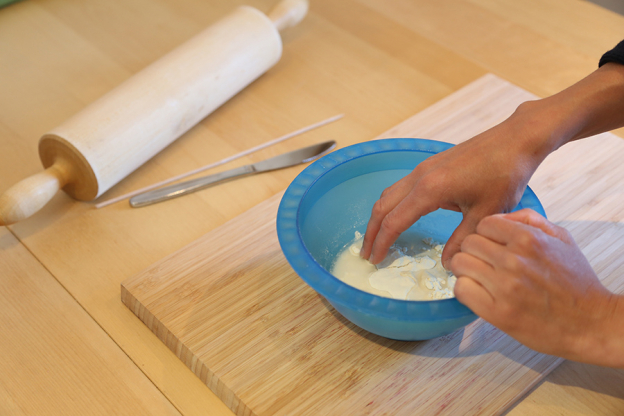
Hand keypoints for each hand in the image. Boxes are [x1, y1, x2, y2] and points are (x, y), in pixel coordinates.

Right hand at [360, 111, 543, 265]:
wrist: (516, 139)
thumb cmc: (505, 174)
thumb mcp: (486, 214)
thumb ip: (462, 240)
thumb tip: (447, 263)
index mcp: (430, 190)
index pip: (394, 221)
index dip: (381, 243)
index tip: (374, 260)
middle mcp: (419, 177)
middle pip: (382, 206)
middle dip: (371, 232)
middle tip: (366, 254)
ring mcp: (423, 168)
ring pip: (389, 194)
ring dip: (379, 216)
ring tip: (377, 237)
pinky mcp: (430, 164)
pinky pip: (400, 186)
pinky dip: (391, 204)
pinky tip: (398, 214)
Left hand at [452, 209, 623, 366]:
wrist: (590, 323)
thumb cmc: (576, 282)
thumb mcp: (561, 239)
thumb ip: (529, 220)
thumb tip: (500, 217)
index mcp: (528, 239)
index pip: (483, 224)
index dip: (486, 234)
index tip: (491, 245)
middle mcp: (514, 261)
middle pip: (468, 243)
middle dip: (474, 251)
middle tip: (484, 263)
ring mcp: (504, 288)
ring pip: (460, 264)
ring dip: (466, 270)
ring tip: (481, 277)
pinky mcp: (498, 313)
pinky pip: (461, 290)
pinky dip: (465, 289)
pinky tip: (479, 292)